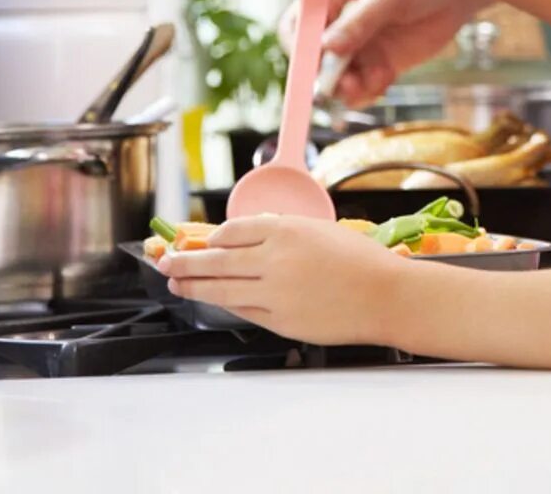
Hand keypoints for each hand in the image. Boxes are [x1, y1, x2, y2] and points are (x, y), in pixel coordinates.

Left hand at [161, 216, 404, 345]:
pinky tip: (214, 300)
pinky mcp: (278, 320)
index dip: (211, 237)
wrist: (384, 294)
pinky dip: (223, 303)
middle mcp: (274, 259)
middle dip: (186, 261)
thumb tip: (252, 239)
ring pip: (220, 288)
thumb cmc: (362, 260)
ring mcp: (273, 293)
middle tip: (167, 261)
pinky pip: (242, 309)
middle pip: (216, 259)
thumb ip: (286, 234)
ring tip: (176, 283)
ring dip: (193, 285)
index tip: (200, 240)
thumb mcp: (322, 231)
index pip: (233, 231)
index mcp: (287, 230)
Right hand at [278, 0, 485, 107]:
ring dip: (344, 88)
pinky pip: (364, 87)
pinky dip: (368, 89)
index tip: (309, 59)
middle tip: (338, 82)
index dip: (298, 44)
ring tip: (362, 84)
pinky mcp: (382, 64)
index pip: (299, 24)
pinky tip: (385, 78)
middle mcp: (342, 26)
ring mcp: (361, 47)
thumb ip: (360, 22)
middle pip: (314, 59)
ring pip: (337, 78)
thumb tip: (326, 47)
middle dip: (321, 74)